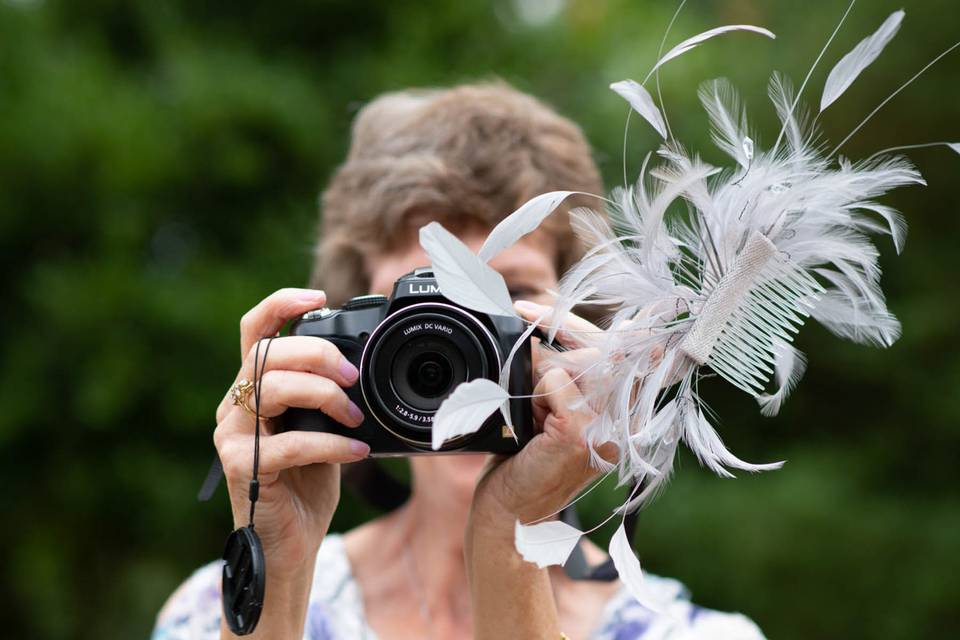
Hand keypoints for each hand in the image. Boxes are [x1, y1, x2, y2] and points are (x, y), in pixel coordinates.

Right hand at [213, 288, 369, 637]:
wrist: (289, 545)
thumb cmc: (304, 485)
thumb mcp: (320, 428)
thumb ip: (324, 394)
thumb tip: (360, 364)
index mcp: (252, 390)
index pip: (254, 331)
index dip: (280, 304)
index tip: (318, 296)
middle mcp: (234, 407)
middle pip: (267, 354)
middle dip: (316, 354)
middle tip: (352, 375)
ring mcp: (233, 437)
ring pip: (272, 388)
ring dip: (323, 395)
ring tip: (354, 415)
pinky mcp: (242, 469)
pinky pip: (289, 443)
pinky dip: (332, 445)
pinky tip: (357, 452)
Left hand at [465, 301, 615, 639]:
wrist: (508, 513)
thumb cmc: (527, 461)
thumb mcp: (552, 411)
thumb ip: (569, 376)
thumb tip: (558, 331)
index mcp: (625, 415)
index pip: (627, 350)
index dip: (589, 325)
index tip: (545, 306)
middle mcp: (626, 423)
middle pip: (606, 347)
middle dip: (562, 329)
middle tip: (524, 313)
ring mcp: (606, 429)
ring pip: (576, 363)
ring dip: (542, 375)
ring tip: (532, 409)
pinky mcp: (579, 435)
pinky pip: (553, 381)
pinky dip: (533, 393)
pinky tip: (531, 425)